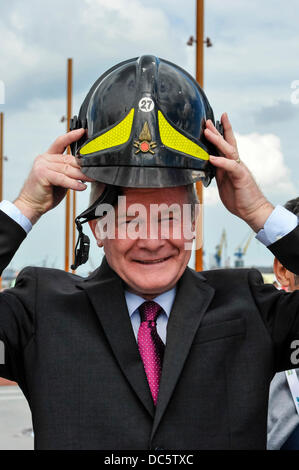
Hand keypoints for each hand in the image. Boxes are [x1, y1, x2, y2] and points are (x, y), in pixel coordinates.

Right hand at [14, 129, 94, 224]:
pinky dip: (73, 183)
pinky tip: (81, 187)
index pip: (61, 142)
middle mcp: (44, 159)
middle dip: (83, 166)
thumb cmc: (46, 193)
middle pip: (68, 159)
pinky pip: (63, 178)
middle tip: (95, 170)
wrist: (32, 205)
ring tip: (91, 179)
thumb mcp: (60, 179)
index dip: (71, 136)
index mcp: (48, 157)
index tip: (82, 132)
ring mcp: (42, 165)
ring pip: (67, 169)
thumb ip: (68, 171)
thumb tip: (84, 169)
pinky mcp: (42, 174)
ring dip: (81, 175)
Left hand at [204, 113, 273, 231]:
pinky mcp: (241, 177)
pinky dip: (221, 161)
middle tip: (208, 121)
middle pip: (227, 143)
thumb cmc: (238, 197)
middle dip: (218, 130)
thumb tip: (207, 163)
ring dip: (218, 140)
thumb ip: (217, 171)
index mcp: (231, 164)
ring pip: (229, 150)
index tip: (212, 122)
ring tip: (208, 132)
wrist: (252, 210)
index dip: (220, 133)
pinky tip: (212, 158)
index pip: (225, 145)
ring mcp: (239, 168)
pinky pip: (231, 166)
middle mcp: (236, 163)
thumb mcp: (223, 182)